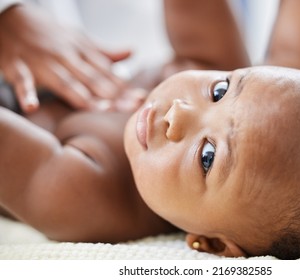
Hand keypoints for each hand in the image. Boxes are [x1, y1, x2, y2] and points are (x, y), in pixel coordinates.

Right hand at [0, 4, 130, 112]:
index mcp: (81, 51)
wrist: (10, 16)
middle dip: (113, 94)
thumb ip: (105, 52)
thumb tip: (133, 52)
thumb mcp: (79, 40)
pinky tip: (32, 107)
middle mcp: (66, 56)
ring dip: (82, 96)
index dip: (124, 87)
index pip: (106, 72)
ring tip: (102, 109)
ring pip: (65, 82)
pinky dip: (26, 94)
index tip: (141, 98)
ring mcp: (42, 62)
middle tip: (131, 107)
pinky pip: (22, 82)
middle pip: (92, 79)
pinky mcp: (17, 67)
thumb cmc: (51, 34)